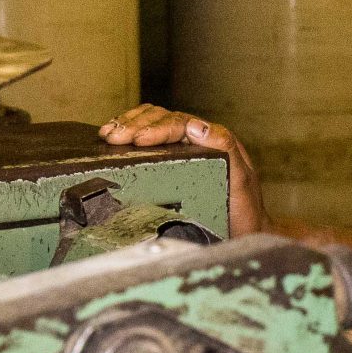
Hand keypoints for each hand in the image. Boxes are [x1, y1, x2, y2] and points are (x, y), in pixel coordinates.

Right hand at [98, 105, 264, 234]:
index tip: (138, 139)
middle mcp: (196, 142)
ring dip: (128, 125)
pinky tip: (113, 141)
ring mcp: (182, 151)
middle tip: (113, 136)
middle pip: (160, 119)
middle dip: (134, 124)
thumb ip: (226, 149)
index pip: (179, 123)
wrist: (243, 233)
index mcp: (212, 141)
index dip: (156, 128)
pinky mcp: (171, 164)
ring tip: (108, 133)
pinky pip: (148, 142)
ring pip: (151, 125)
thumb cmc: (244, 211)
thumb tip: (197, 126)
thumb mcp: (241, 180)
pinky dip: (129, 136)